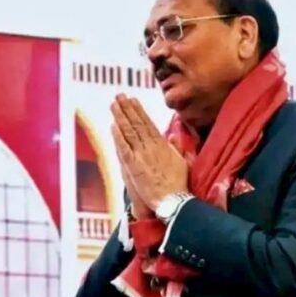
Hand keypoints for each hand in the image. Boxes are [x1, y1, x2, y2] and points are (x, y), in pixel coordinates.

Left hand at [111, 94, 188, 210]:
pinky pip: (124, 148)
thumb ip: (176, 148)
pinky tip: (113, 126)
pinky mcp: (133, 167)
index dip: (139, 111)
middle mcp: (151, 147)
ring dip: (121, 117)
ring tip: (114, 104)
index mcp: (163, 145)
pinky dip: (118, 136)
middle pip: (137, 124)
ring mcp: (142, 156)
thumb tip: (172, 137)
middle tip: (119, 96)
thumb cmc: (180, 184)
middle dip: (127, 108)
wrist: (175, 200)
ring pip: (129, 132)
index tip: (132, 100)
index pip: (148, 124)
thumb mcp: (183, 162)